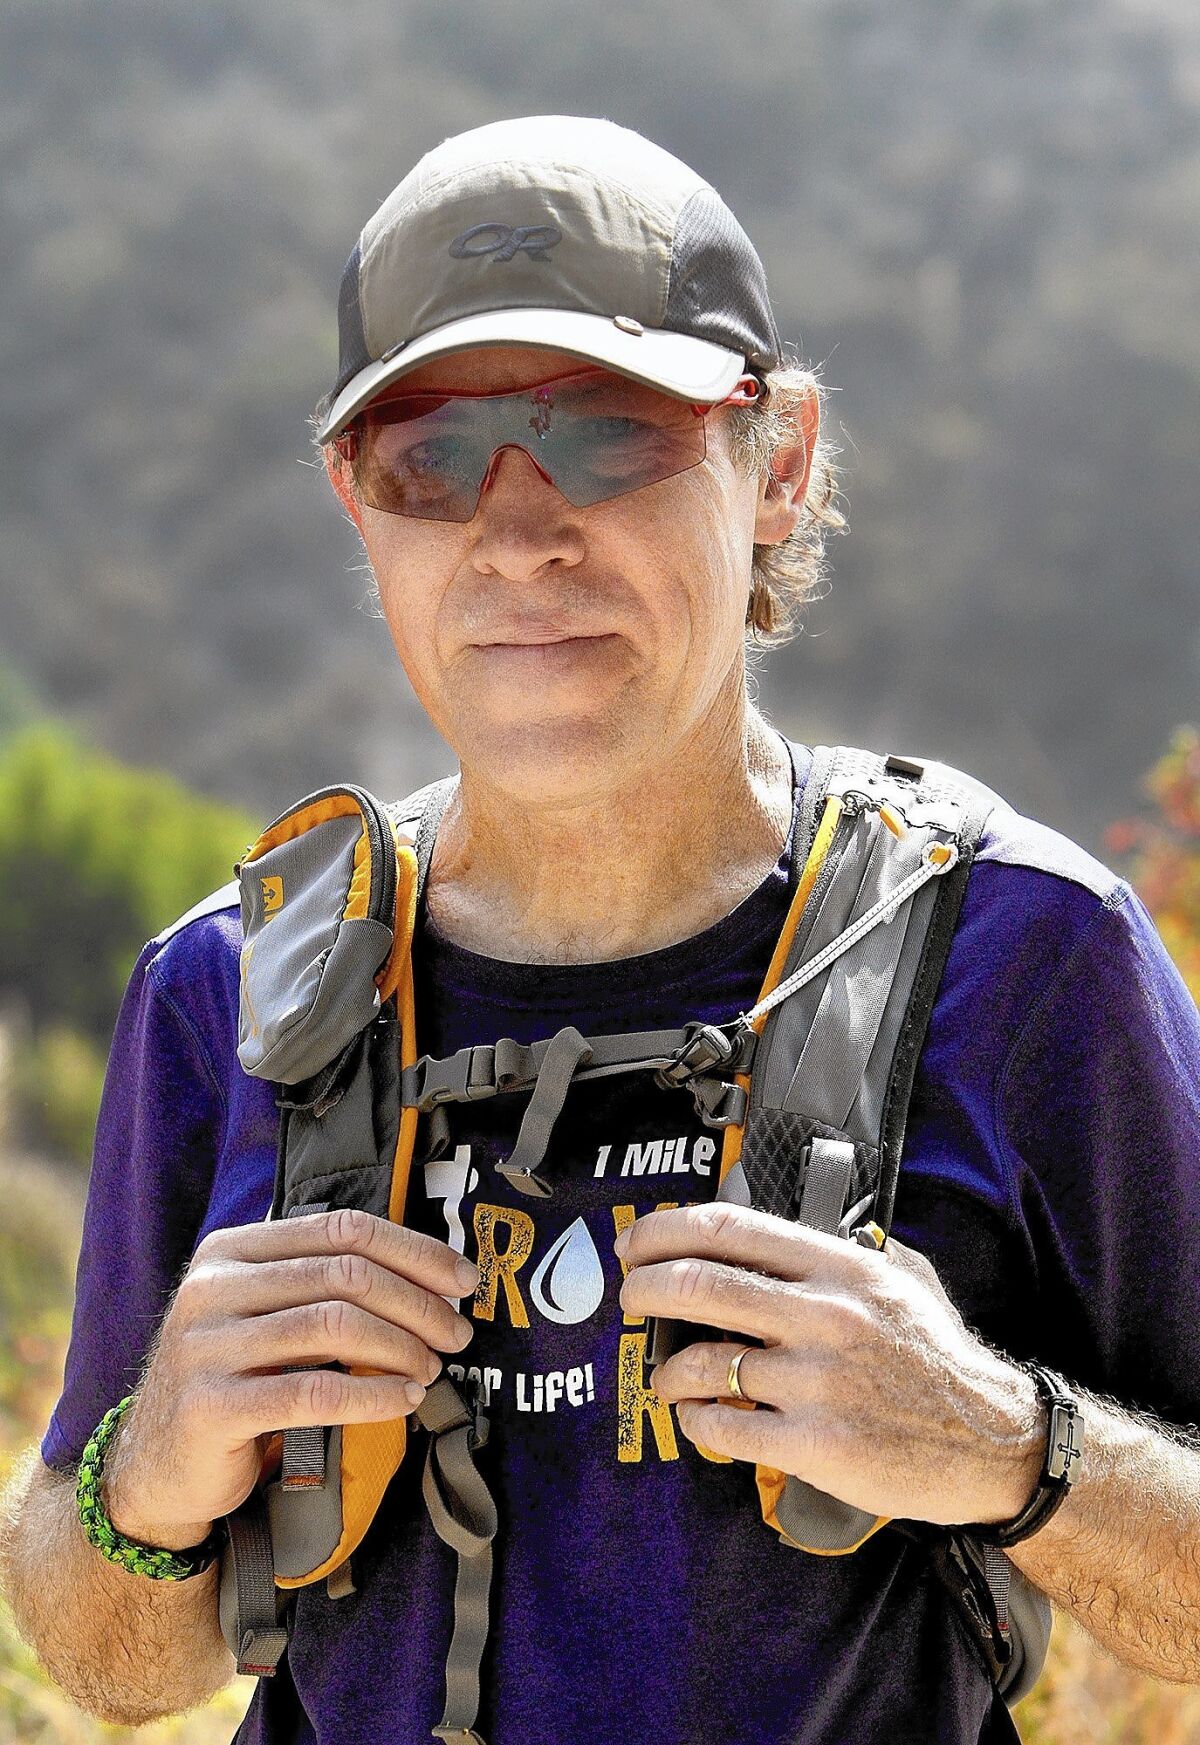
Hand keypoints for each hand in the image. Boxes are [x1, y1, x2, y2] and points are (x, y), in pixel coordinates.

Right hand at [102, 1209, 479, 1548]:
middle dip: (418, 1302)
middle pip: (344, 1275)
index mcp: (230, 1250)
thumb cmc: (234, 1381)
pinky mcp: (210, 1407)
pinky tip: (402, 1400)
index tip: (462, 1280)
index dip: (413, 1251)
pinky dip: (372, 1394)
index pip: (342, 1229)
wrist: (156, 1468)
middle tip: (456, 1334)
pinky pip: (314, 1391)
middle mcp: (211, 1287)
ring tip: (431, 1369)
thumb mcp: (265, 1315)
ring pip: (334, 1326)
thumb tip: (430, 1276)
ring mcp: (204, 1346)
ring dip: (401, 1347)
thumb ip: (322, 1284)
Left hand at [614, 1202, 1042, 1528]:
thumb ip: (834, 1253)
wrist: (995, 1442)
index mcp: (840, 1266)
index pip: (729, 1229)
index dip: (664, 1232)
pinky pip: (722, 1427)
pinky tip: (700, 1418)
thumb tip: (762, 1234)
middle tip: (629, 1298)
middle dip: (643, 1289)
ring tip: (666, 1375)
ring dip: (665, 1369)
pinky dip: (695, 1421)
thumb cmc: (936, 1359)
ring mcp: (818, 1382)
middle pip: (699, 1285)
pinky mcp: (816, 1445)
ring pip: (700, 1363)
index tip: (634, 1244)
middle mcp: (826, 1315)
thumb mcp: (899, 1278)